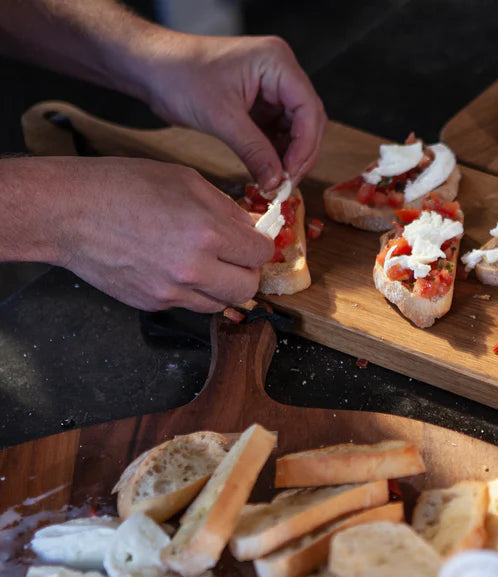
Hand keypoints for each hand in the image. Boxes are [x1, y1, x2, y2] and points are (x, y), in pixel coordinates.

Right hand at [47, 157, 273, 311]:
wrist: (66, 212)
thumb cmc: (120, 187)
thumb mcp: (184, 180)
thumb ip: (225, 208)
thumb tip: (250, 227)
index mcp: (207, 233)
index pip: (260, 253)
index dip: (259, 244)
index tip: (252, 240)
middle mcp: (193, 269)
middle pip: (248, 288)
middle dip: (247, 271)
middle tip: (234, 256)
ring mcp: (171, 291)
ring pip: (221, 303)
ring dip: (222, 285)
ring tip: (205, 262)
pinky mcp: (153, 303)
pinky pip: (189, 304)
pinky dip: (192, 290)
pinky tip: (176, 267)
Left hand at [139, 34, 324, 189]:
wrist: (150, 67)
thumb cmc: (179, 76)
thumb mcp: (221, 117)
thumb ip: (254, 150)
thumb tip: (277, 182)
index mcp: (277, 63)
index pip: (309, 109)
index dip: (305, 145)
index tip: (291, 174)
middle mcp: (281, 72)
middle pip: (308, 120)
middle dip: (299, 154)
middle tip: (286, 183)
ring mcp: (272, 87)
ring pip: (295, 128)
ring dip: (288, 156)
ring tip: (276, 180)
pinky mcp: (260, 102)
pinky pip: (277, 131)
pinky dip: (274, 152)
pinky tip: (268, 170)